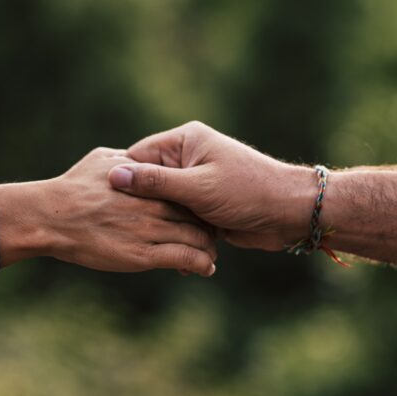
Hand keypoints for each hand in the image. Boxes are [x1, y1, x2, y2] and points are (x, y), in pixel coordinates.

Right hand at [40, 147, 217, 274]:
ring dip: (208, 248)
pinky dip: (200, 264)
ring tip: (210, 256)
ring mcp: (151, 226)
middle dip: (207, 226)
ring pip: (196, 236)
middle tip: (213, 236)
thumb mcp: (103, 159)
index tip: (201, 208)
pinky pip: (184, 257)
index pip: (186, 185)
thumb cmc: (72, 187)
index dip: (195, 199)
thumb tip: (139, 160)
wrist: (50, 217)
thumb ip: (129, 161)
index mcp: (150, 176)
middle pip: (195, 211)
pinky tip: (205, 269)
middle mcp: (155, 199)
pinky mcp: (144, 253)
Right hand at [107, 122, 314, 250]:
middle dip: (140, 207)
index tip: (106, 205)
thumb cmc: (248, 192)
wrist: (290, 212)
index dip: (122, 181)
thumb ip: (156, 183)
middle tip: (122, 228)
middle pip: (149, 182)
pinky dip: (176, 234)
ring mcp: (197, 183)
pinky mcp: (205, 206)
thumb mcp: (198, 187)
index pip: (138, 156)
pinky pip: (180, 219)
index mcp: (185, 141)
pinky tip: (169, 253)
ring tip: (143, 243)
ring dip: (159, 224)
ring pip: (164, 204)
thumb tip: (115, 176)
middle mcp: (189, 159)